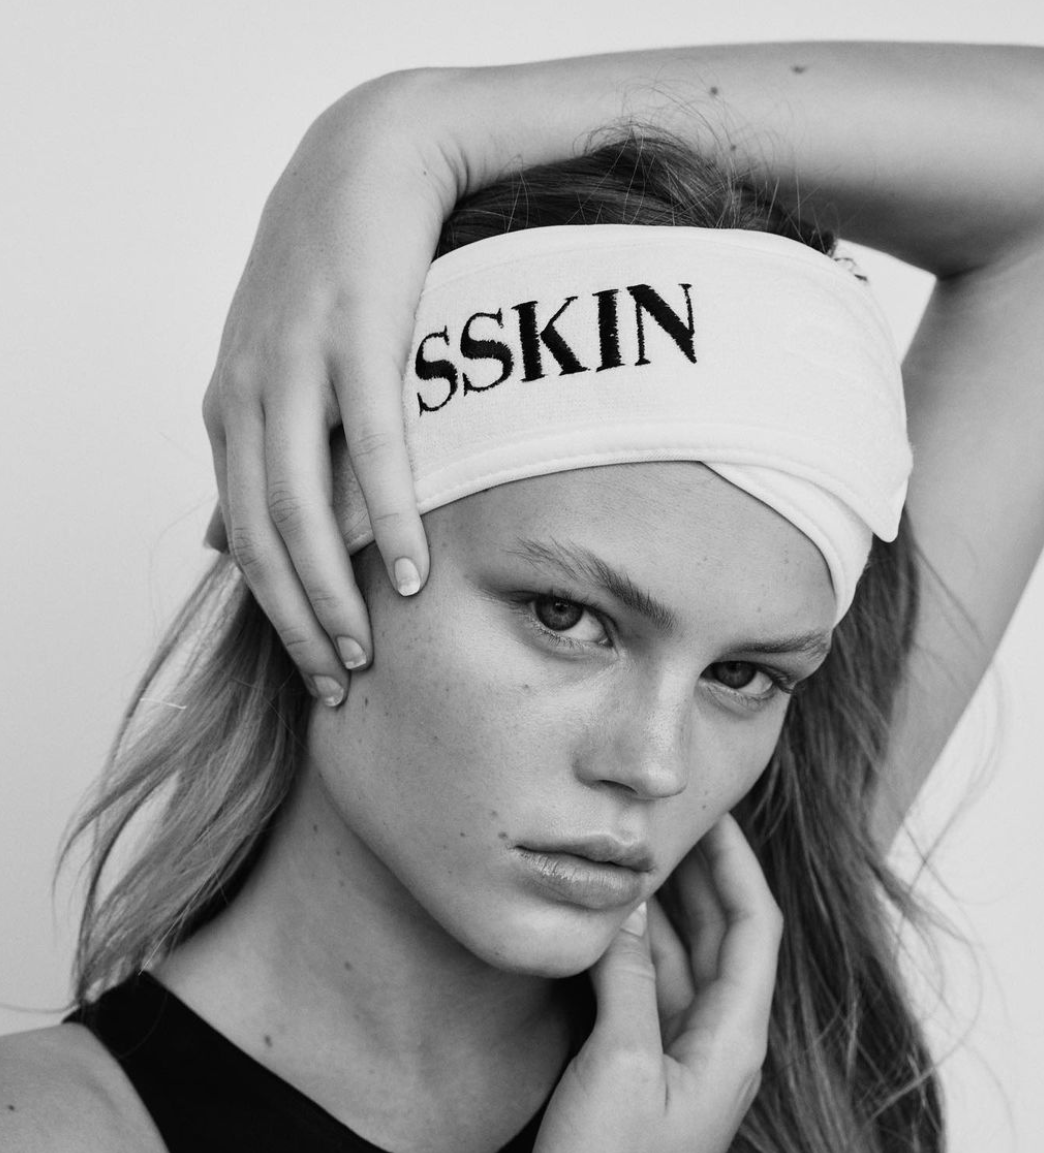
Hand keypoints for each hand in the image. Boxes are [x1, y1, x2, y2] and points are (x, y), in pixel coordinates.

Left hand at [202, 71, 462, 699]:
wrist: (369, 158)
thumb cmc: (334, 271)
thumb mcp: (275, 368)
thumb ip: (252, 455)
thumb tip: (216, 540)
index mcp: (231, 409)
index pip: (240, 537)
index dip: (274, 614)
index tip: (316, 668)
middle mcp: (248, 393)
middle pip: (263, 539)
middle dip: (299, 623)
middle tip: (341, 685)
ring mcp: (296, 365)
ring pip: (300, 507)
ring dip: (333, 591)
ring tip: (367, 651)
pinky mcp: (355, 336)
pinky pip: (369, 447)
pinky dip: (386, 518)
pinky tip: (409, 571)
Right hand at [523, 813, 781, 1152]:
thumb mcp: (617, 1065)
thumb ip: (624, 979)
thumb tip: (621, 905)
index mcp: (735, 1041)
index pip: (753, 927)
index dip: (738, 863)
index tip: (712, 812)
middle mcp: (720, 1044)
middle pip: (722, 938)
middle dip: (700, 876)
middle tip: (666, 820)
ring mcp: (685, 1060)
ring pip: (683, 962)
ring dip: (661, 910)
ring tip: (632, 853)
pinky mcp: (649, 1075)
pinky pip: (651, 993)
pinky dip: (633, 953)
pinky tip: (606, 924)